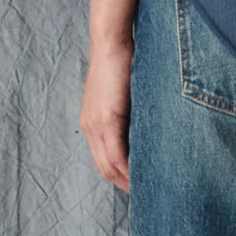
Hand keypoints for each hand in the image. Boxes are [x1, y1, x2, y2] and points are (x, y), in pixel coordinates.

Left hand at [80, 36, 133, 191]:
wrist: (111, 40)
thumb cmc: (121, 59)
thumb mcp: (122, 90)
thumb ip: (128, 110)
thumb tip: (145, 123)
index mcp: (92, 121)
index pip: (103, 158)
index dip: (118, 174)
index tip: (136, 183)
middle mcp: (90, 127)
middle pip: (104, 168)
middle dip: (123, 184)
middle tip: (143, 195)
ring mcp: (95, 124)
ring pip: (109, 166)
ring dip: (126, 180)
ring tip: (146, 190)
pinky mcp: (106, 119)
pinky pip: (116, 154)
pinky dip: (128, 168)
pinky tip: (141, 176)